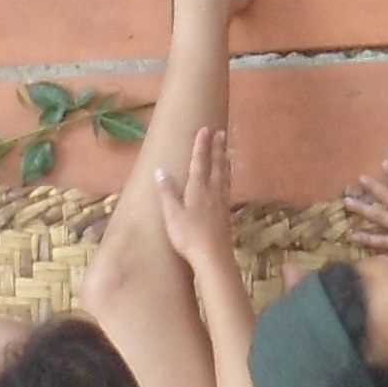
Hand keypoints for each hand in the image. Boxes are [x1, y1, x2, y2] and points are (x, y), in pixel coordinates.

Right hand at [150, 121, 241, 280]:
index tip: (205, 129)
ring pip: (224, 175)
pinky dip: (227, 177)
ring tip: (226, 151)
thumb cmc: (189, 236)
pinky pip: (227, 187)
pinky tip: (226, 181)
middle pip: (216, 165)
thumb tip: (160, 170)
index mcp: (198, 189)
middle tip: (220, 132)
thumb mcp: (172, 215)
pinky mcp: (225, 213)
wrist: (213, 257)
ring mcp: (221, 202)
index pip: (199, 162)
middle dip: (217, 148)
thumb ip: (167, 192)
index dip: (201, 145)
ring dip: (224, 160)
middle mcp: (212, 191)